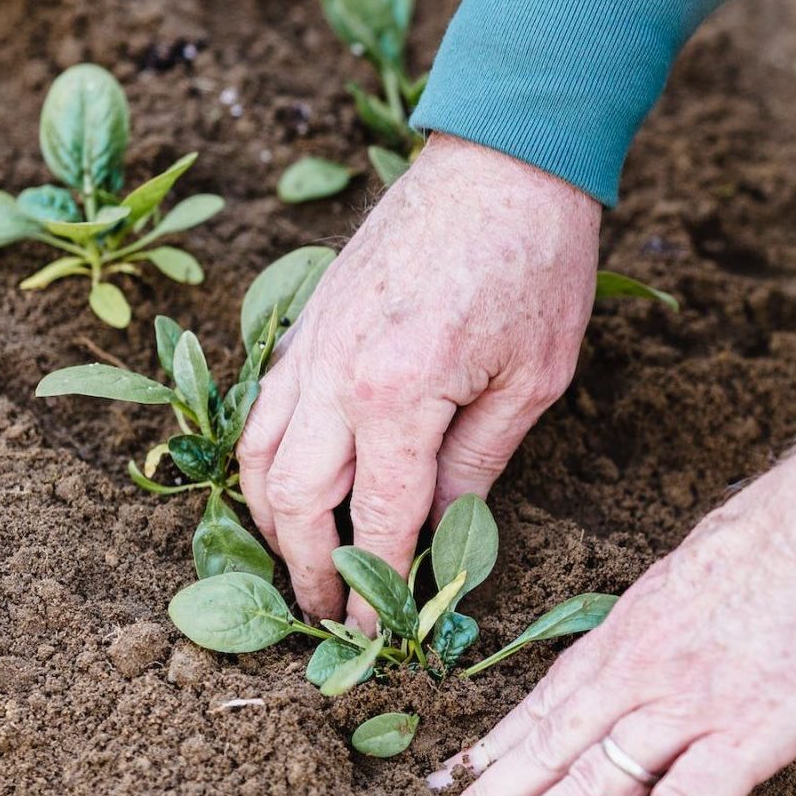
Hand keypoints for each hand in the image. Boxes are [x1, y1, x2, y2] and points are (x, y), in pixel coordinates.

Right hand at [238, 134, 600, 623]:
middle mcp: (336, 373)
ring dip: (269, 520)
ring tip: (298, 564)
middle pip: (293, 500)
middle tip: (327, 616)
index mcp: (400, 394)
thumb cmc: (537, 262)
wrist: (504, 158)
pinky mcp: (308, 318)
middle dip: (305, 570)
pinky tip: (289, 483)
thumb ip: (479, 463)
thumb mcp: (535, 378)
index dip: (376, 587)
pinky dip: (265, 457)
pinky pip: (264, 405)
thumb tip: (443, 532)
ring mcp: (311, 342)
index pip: (375, 520)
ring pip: (258, 454)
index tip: (378, 637)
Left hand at [431, 447, 795, 795]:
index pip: (552, 695)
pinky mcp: (746, 737)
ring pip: (586, 785)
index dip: (501, 741)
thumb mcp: (712, 554)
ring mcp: (688, 706)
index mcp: (638, 621)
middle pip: (548, 745)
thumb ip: (685, 601)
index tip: (456, 773)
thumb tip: (680, 615)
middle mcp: (644, 667)